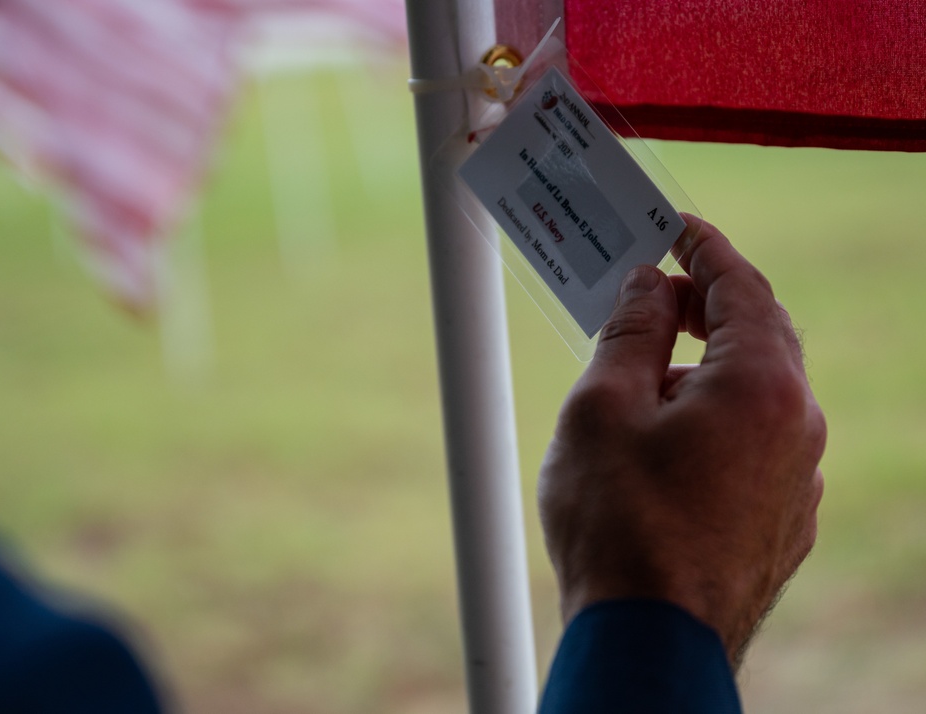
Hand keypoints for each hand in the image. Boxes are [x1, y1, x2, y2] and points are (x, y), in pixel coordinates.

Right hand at [538, 219, 825, 666]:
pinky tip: (669, 440)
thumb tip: (647, 287)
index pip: (741, 287)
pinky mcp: (784, 519)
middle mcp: (796, 426)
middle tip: (654, 295)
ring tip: (642, 379)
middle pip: (760, 335)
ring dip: (708, 368)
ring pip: (759, 393)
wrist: (650, 642)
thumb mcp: (602, 408)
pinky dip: (720, 418)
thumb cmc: (618, 524)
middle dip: (707, 306)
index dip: (704, 250)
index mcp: (759, 386)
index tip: (678, 228)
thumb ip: (630, 333)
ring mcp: (798, 478)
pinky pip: (758, 442)